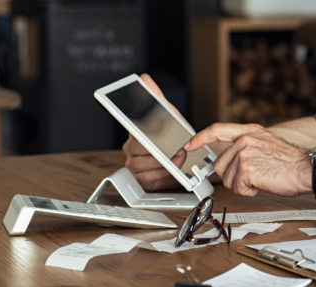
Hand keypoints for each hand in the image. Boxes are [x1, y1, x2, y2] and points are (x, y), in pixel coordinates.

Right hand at [120, 74, 187, 190]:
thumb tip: (144, 79)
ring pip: (142, 166)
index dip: (141, 136)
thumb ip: (156, 96)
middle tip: (177, 150)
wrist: (183, 153)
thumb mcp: (168, 113)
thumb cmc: (173, 133)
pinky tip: (172, 170)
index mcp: (134, 132)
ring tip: (178, 159)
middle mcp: (131, 148)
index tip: (149, 139)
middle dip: (160, 152)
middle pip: (139, 151)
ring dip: (164, 164)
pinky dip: (162, 176)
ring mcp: (134, 164)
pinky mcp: (141, 179)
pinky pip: (147, 179)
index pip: (131, 132)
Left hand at [184, 123, 309, 196]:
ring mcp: (244, 153)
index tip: (189, 146)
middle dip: (233, 176)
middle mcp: (245, 140)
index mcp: (250, 131)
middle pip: (220, 164)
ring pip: (228, 179)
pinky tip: (263, 184)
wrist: (308, 170)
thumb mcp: (267, 144)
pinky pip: (237, 188)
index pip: (216, 130)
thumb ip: (246, 146)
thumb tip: (228, 159)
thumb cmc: (292, 162)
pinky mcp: (246, 169)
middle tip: (253, 176)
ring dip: (243, 185)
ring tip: (263, 178)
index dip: (200, 138)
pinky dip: (249, 191)